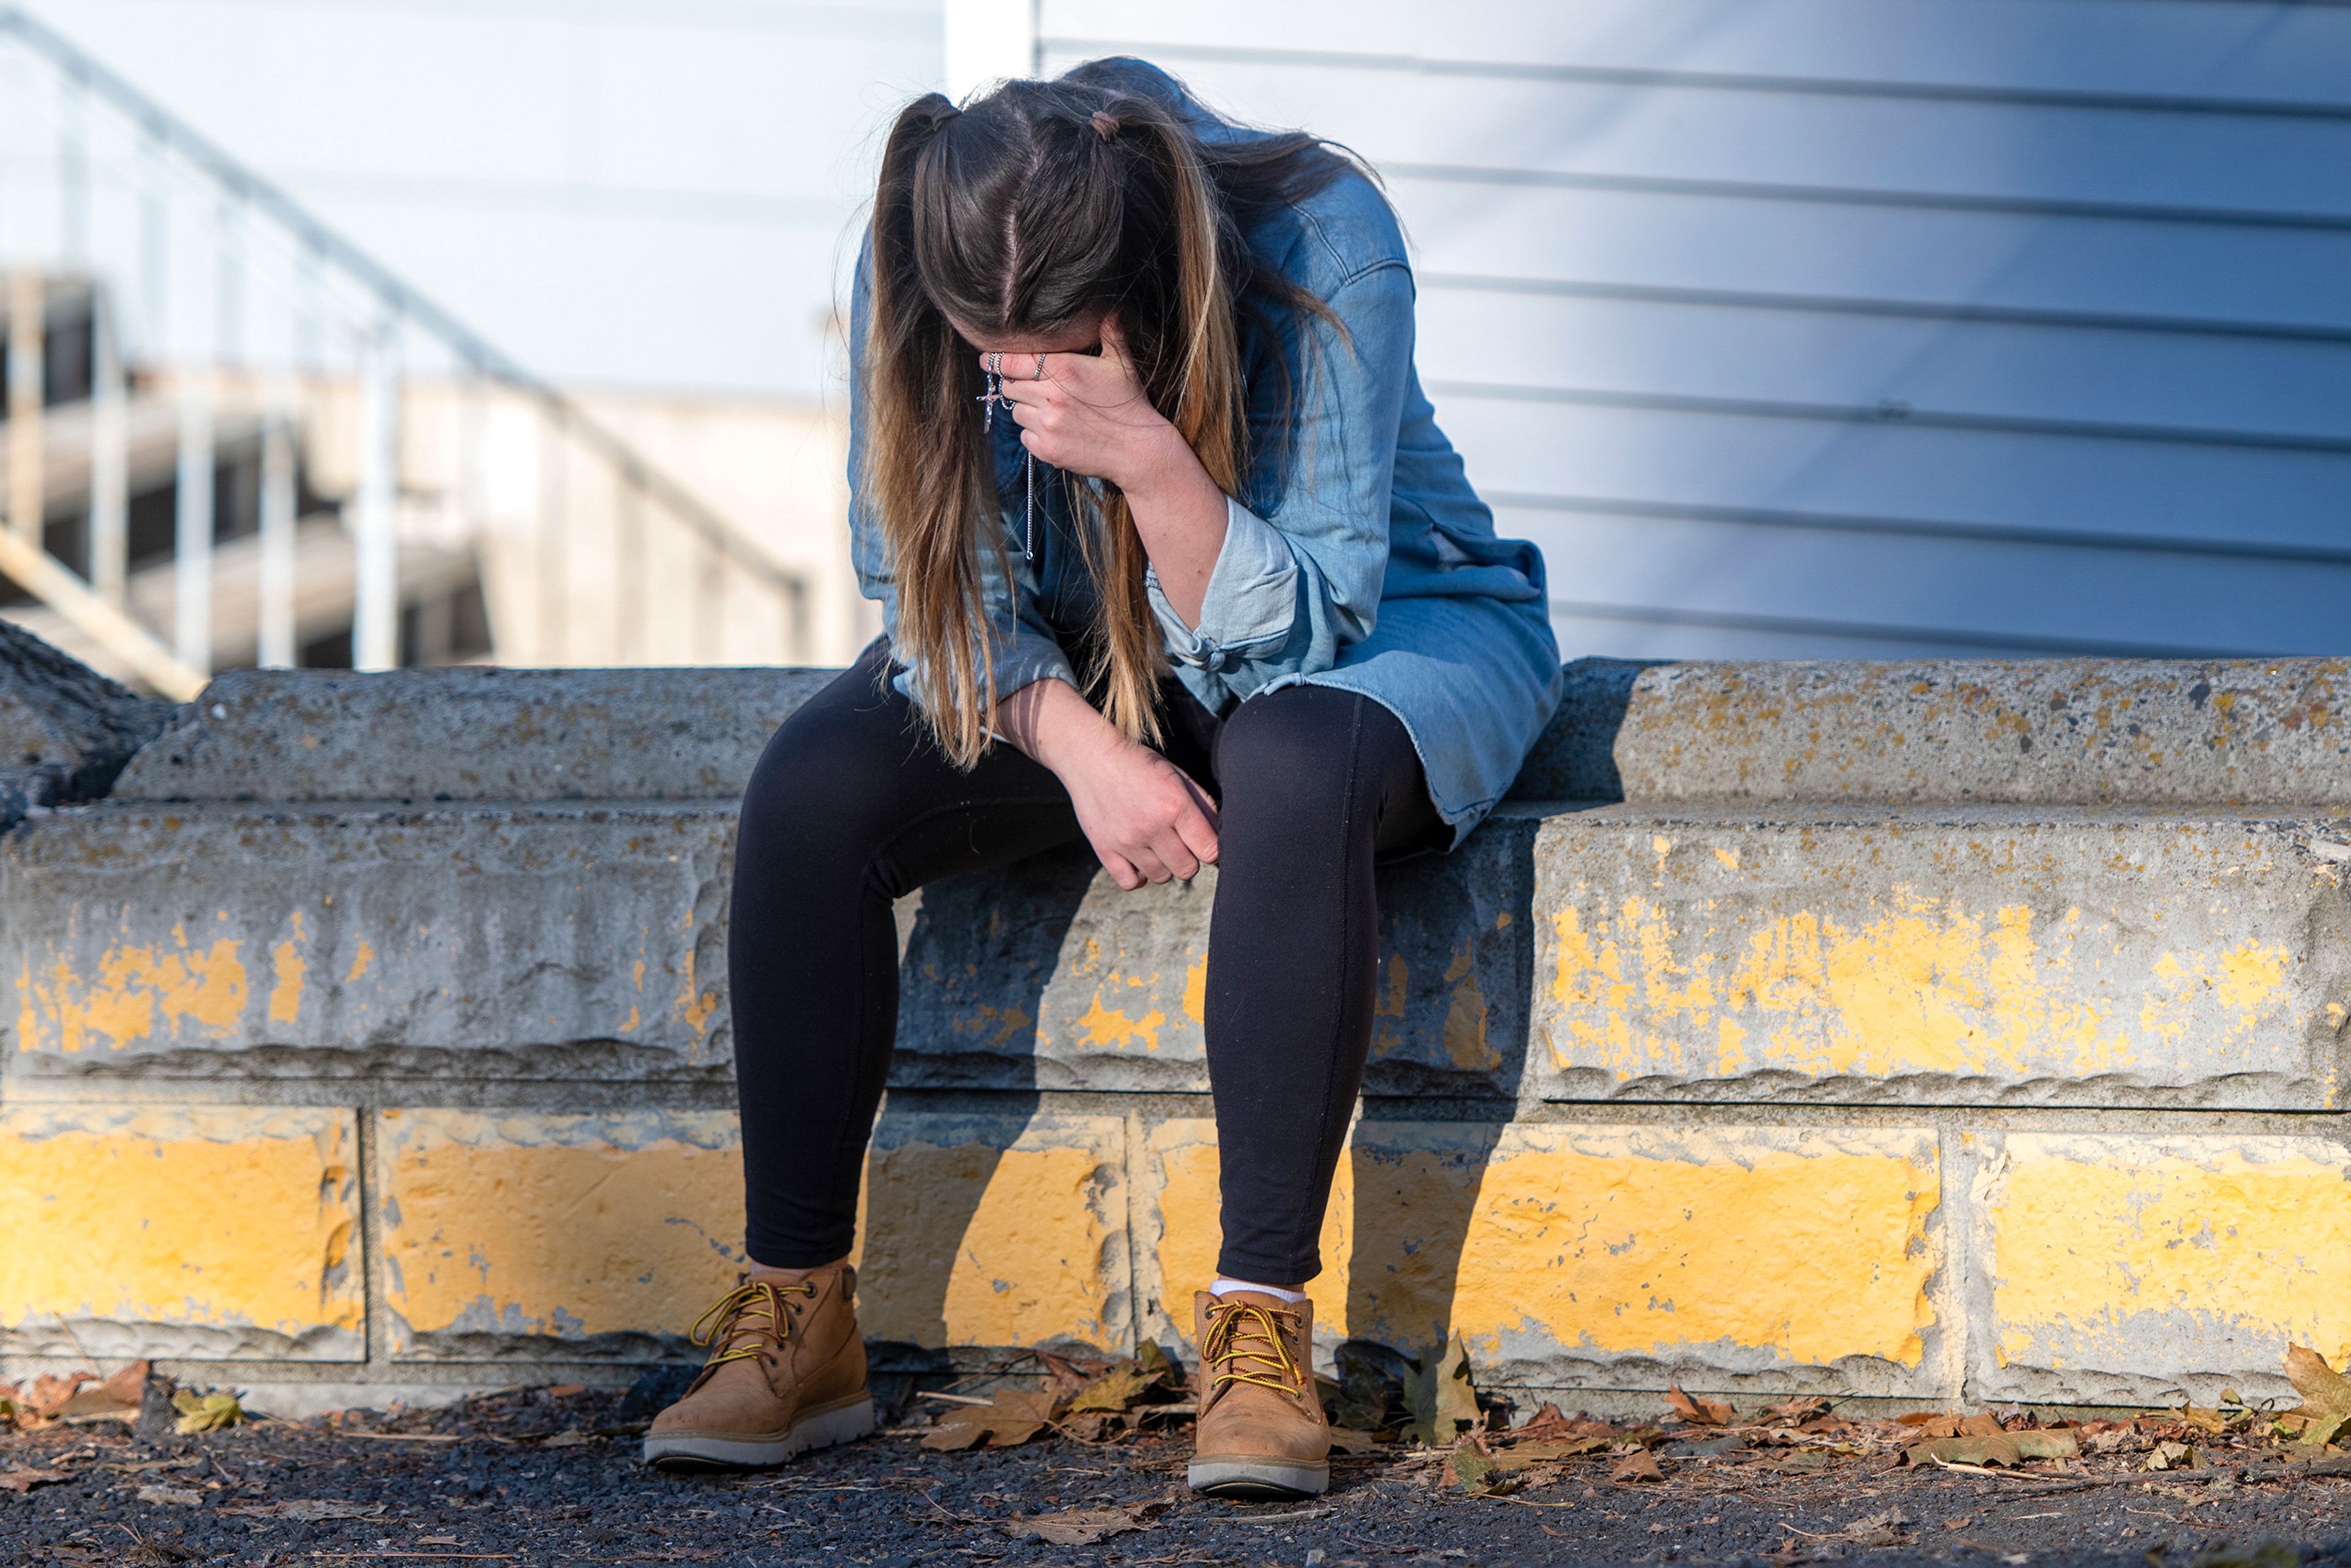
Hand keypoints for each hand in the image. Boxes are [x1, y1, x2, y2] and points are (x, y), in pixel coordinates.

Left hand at [990, 317, 1189, 493]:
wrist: (1138, 451)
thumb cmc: (1129, 404)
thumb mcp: (1122, 364)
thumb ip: (1110, 334)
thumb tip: (1109, 308)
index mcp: (1064, 370)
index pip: (1012, 361)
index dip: (996, 360)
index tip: (987, 359)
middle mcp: (1050, 397)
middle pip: (1009, 386)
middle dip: (1016, 384)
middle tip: (1032, 387)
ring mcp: (1047, 425)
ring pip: (1016, 412)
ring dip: (1026, 409)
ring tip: (1050, 410)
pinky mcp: (1047, 450)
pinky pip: (1025, 437)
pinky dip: (1034, 434)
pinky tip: (1055, 430)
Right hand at [1058, 730, 1220, 889]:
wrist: (1091, 756)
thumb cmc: (1139, 765)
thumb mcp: (1178, 775)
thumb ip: (1203, 805)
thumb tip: (1220, 835)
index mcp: (1175, 805)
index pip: (1210, 850)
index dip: (1212, 850)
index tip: (1204, 843)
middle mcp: (1152, 826)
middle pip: (1188, 869)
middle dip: (1189, 857)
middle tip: (1178, 841)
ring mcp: (1126, 841)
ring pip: (1161, 877)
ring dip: (1164, 865)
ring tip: (1156, 844)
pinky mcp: (1105, 849)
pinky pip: (1131, 883)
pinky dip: (1139, 876)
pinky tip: (1139, 859)